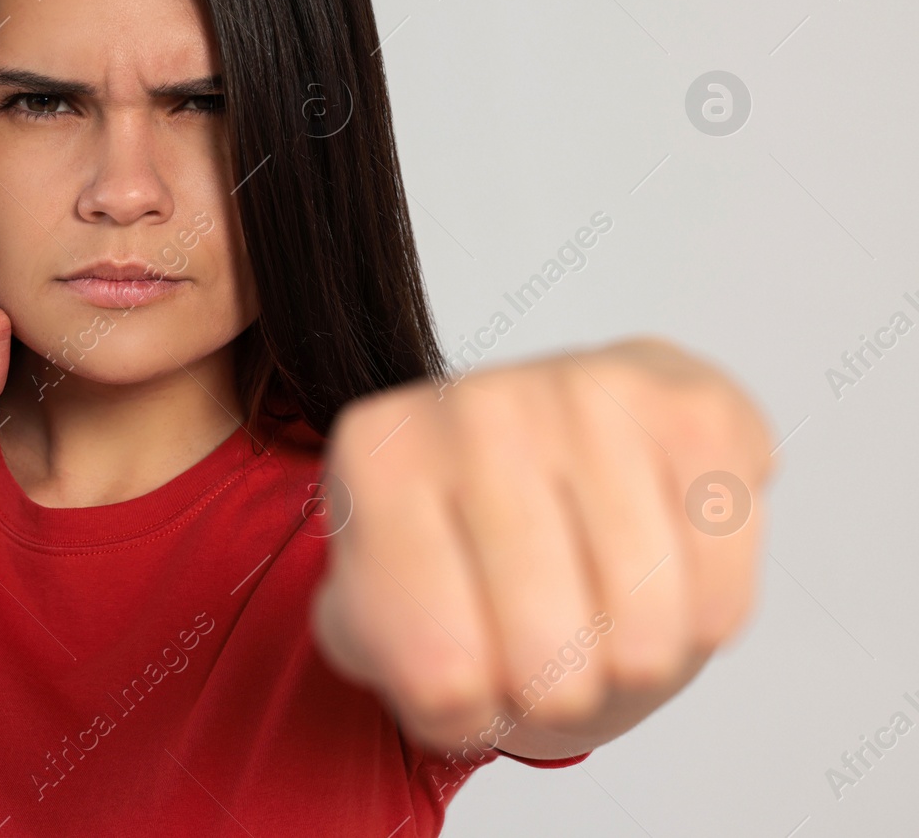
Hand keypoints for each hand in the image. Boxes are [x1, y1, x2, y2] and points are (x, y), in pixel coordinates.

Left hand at [310, 336, 774, 757]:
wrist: (555, 449)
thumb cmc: (464, 544)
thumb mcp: (384, 613)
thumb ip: (396, 662)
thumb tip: (454, 689)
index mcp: (380, 455)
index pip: (434, 671)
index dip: (462, 704)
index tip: (457, 659)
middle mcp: (475, 406)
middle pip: (544, 660)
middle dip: (554, 691)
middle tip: (541, 643)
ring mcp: (590, 394)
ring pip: (642, 638)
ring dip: (631, 663)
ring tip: (599, 606)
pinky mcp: (698, 414)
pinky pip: (719, 595)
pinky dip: (699, 618)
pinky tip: (664, 566)